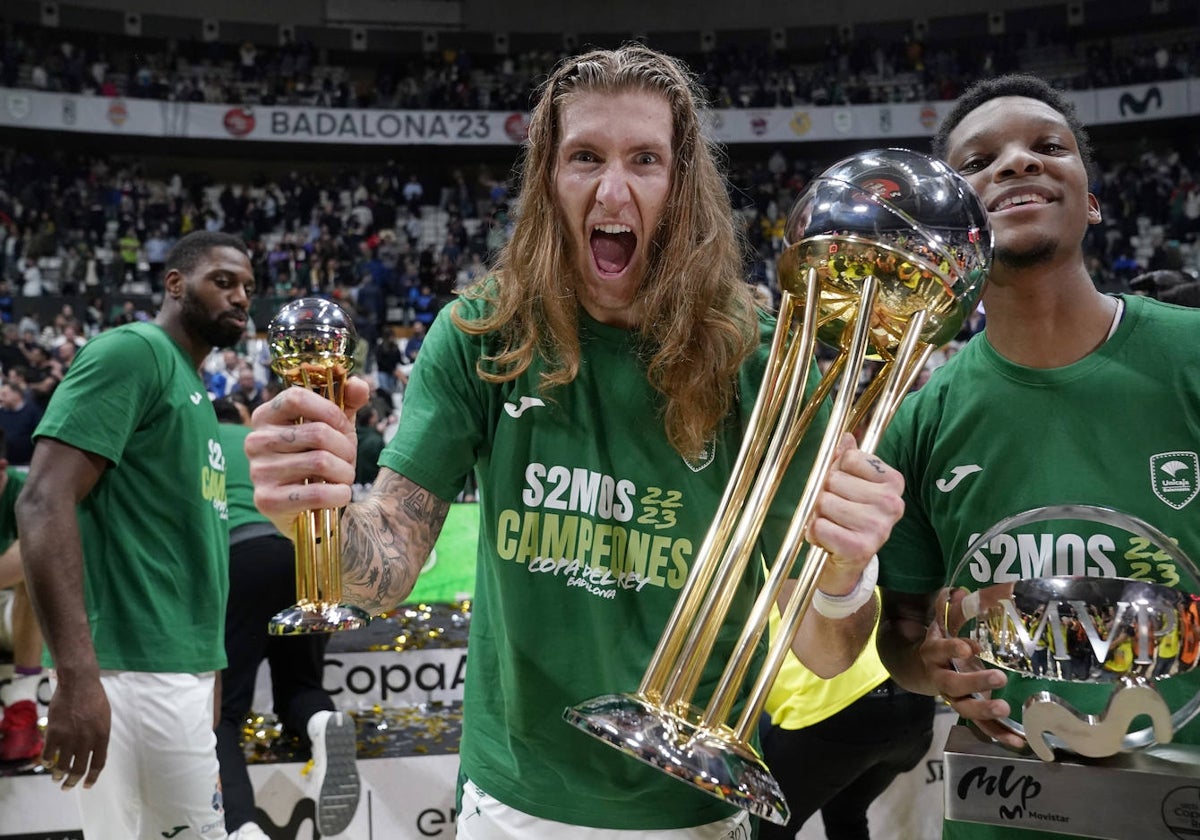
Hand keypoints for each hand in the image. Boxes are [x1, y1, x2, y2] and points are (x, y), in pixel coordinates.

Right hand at [41, 675, 110, 790]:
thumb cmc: (94, 698)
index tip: (87, 785)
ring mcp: (70, 737)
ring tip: (56, 778)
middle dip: (73, 781)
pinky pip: (48, 754)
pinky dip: (47, 762)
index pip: (98, 763)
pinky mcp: (54, 733)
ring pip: (62, 765)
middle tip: (67, 786)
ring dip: (58, 775)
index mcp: (102, 736)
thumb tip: (95, 754)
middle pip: (79, 768)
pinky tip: (47, 763)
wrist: (79, 683)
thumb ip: (100, 736)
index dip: (92, 777)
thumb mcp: (104, 718)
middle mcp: (87, 740)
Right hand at [245, 376, 369, 534]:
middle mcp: (255, 441)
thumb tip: (359, 385)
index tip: (344, 426)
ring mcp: (258, 471)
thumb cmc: (320, 459)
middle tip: (349, 460)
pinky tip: (340, 495)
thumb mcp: (335, 428)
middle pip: (316, 432)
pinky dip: (339, 494)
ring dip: (345, 473)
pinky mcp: (266, 500)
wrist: (309, 508)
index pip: (295, 397)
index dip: (329, 410)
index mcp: (266, 416)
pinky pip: (315, 493)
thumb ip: (347, 403)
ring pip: (320, 462)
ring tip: (343, 478)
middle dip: (345, 448)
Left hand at [809, 433, 904, 594]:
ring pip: (824, 502)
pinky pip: (819, 526)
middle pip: (833, 480)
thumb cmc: (848, 519)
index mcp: (893, 482)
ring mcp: (879, 526)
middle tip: (834, 513)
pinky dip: (815, 533)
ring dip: (818, 515)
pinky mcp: (861, 547)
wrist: (847, 564)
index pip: (848, 458)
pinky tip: (827, 540)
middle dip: (824, 495)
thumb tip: (846, 437)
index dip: (836, 472)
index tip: (844, 490)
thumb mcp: (851, 485)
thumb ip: (848, 460)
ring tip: (831, 526)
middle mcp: (892, 503)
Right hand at [923, 587, 1024, 749]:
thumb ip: (953, 609)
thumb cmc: (939, 642)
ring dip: (985, 711)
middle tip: (999, 678)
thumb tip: (960, 589)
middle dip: (975, 682)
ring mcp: (954, 698)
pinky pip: (982, 727)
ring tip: (1005, 708)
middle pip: (953, 684)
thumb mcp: (942, 623)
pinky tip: (1020, 742)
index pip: (939, 650)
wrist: (920, 670)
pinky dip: (1000, 735)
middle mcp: (940, 678)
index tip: (970, 647)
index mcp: (933, 653)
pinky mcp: (968, 711)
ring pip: (965, 708)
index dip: (952, 649)